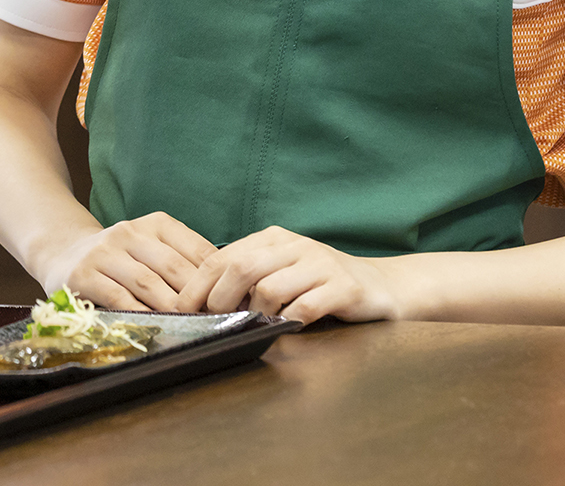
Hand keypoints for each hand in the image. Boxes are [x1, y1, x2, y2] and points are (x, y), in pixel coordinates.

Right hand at [40, 212, 216, 311]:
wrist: (63, 253)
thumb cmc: (119, 259)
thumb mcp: (151, 249)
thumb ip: (182, 264)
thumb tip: (224, 292)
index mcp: (154, 224)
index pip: (194, 248)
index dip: (214, 277)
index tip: (229, 300)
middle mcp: (129, 232)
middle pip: (172, 267)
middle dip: (195, 296)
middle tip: (212, 320)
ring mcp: (104, 252)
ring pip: (147, 282)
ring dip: (171, 307)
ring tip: (188, 324)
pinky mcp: (83, 274)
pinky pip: (118, 297)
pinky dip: (139, 314)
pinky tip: (153, 326)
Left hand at [180, 226, 404, 323]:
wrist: (381, 285)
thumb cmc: (321, 282)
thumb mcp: (282, 269)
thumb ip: (249, 276)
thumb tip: (202, 301)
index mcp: (273, 238)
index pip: (223, 256)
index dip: (198, 284)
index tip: (183, 309)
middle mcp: (295, 245)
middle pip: (242, 267)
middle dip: (220, 298)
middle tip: (216, 321)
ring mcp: (321, 264)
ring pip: (270, 288)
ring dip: (258, 313)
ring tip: (260, 323)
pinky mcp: (343, 287)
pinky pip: (305, 307)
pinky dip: (290, 322)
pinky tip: (289, 327)